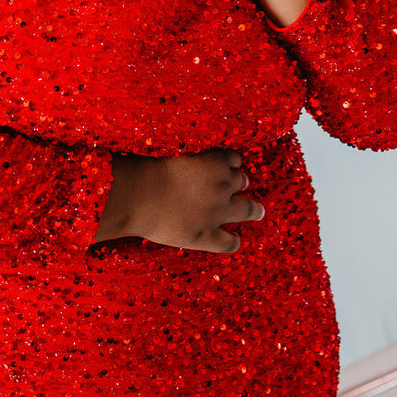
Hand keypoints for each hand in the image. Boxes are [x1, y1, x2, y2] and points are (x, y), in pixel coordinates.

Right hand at [95, 148, 264, 252]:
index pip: (233, 158)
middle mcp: (222, 186)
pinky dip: (233, 241)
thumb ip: (189, 157)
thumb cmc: (148, 169)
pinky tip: (236, 240)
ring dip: (253, 209)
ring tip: (259, 211)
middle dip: (240, 181)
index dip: (230, 161)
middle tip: (242, 183)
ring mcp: (217, 213)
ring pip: (246, 209)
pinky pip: (228, 242)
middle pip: (241, 180)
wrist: (137, 196)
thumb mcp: (173, 154)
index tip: (229, 164)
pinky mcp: (207, 236)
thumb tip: (190, 158)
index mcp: (215, 162)